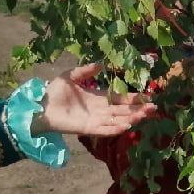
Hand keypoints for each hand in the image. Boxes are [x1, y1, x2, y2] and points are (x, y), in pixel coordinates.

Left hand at [34, 64, 155, 136]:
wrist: (39, 106)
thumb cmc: (54, 92)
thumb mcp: (70, 76)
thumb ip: (85, 70)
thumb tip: (101, 63)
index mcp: (98, 97)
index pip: (121, 98)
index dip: (134, 98)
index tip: (148, 96)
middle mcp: (100, 110)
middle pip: (124, 110)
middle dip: (139, 109)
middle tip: (154, 107)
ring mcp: (95, 120)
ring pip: (118, 120)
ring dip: (132, 118)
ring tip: (145, 115)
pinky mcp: (88, 129)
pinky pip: (105, 130)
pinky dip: (116, 129)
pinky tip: (127, 126)